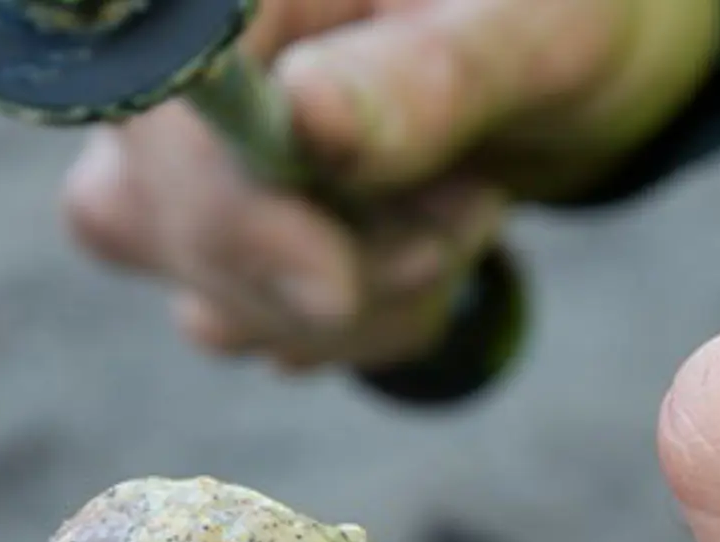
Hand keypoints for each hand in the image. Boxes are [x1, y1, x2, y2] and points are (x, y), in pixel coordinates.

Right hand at [61, 0, 719, 370]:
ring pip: (216, 300)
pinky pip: (258, 330)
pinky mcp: (220, 237)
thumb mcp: (523, 30)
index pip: (154, 118)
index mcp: (231, 1)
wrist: (565, 62)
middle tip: (469, 210)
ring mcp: (185, 162)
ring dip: (366, 300)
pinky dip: (363, 322)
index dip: (229, 218)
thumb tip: (307, 116)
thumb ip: (422, 79)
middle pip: (163, 223)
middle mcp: (179, 76)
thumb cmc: (550, 7)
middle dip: (335, 268)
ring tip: (461, 209)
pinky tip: (425, 251)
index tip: (336, 284)